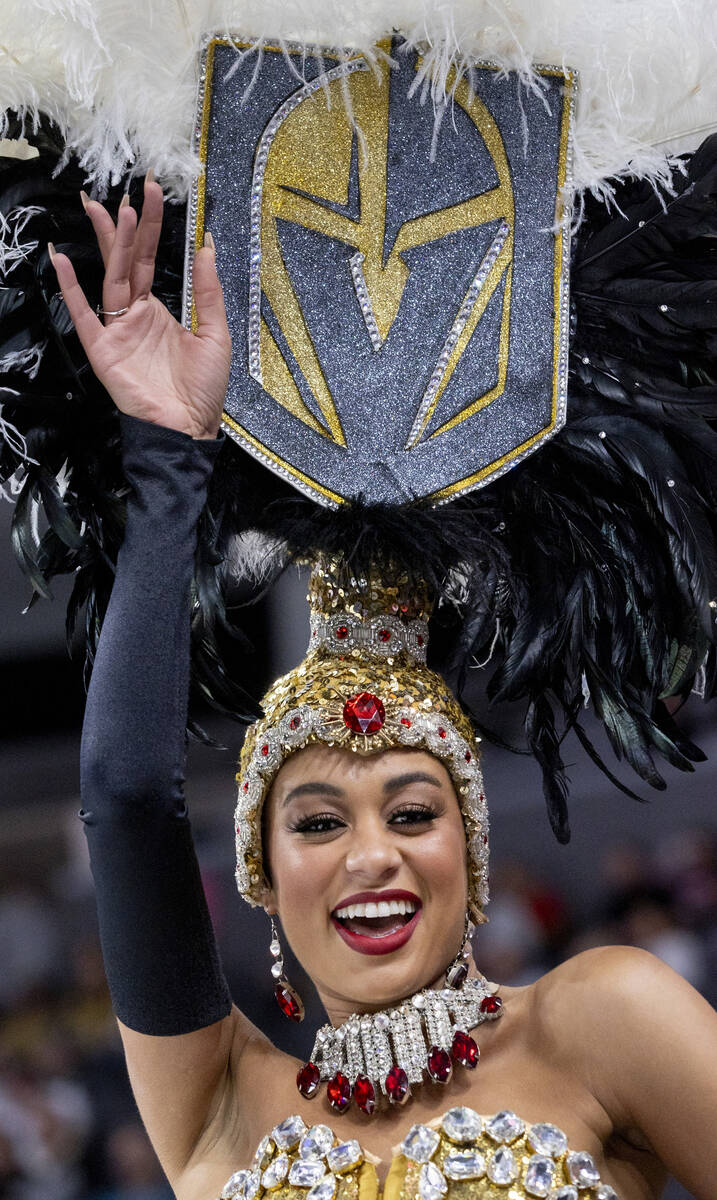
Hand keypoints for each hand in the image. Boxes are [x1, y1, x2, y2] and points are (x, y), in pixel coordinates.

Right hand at [49, 176, 231, 439]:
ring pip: (111, 278)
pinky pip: (84, 316)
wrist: (189, 429)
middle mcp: (134, 315)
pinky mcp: (103, 351)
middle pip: (126, 261)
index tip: (153, 190)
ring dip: (112, 245)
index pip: (151, 258)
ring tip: (109, 211)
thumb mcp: (215, 333)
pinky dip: (71, 290)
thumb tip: (208, 244)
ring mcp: (116, 331)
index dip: (152, 226)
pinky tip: (61, 260)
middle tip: (128, 188)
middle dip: (126, 226)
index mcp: (158, 310)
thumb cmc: (203, 389)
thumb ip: (209, 290)